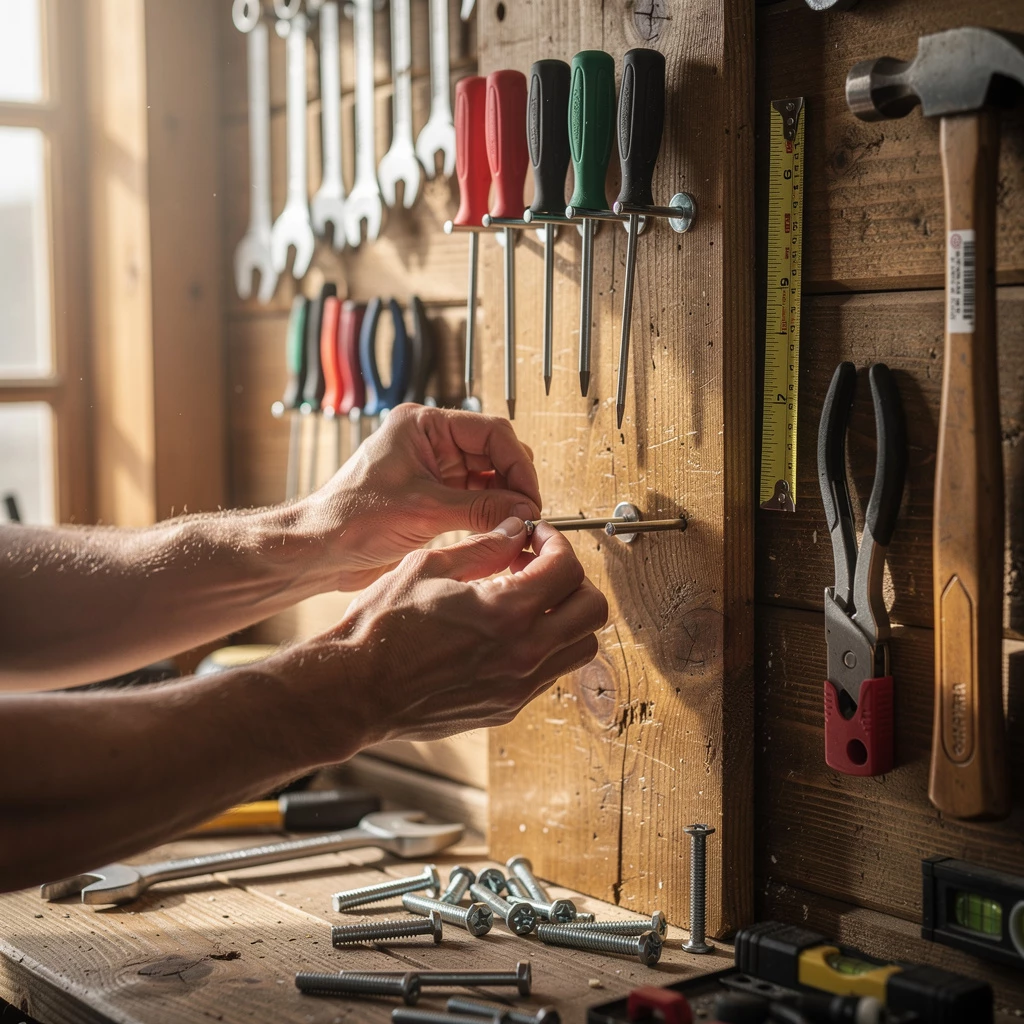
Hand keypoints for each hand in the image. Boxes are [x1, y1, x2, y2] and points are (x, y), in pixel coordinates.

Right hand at [293, 519, 607, 751]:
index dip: (557, 543)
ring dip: (566, 616)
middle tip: (541, 567)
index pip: (568, 568)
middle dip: (574, 579)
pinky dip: (545, 646)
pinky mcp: (507, 708)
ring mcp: (519, 687)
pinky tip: (509, 632)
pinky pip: (551, 673)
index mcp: (506, 612)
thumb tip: (515, 530)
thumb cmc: (381, 629)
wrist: (355, 690)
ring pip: (581, 647)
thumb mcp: (428, 568)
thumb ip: (482, 547)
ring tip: (530, 601)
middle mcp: (523, 653)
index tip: (538, 538)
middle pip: (592, 610)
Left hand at [299, 405, 541, 589]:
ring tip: (517, 526)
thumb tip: (525, 511)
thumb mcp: (425, 511)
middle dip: (514, 482)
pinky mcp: (432, 497)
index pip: (490, 432)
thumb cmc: (352, 518)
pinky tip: (499, 532)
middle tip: (528, 515)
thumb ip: (481, 508)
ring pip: (487, 478)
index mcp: (423, 426)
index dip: (517, 464)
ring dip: (504, 500)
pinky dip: (490, 515)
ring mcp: (432, 470)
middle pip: (493, 453)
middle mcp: (430, 442)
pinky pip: (474, 499)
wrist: (320, 551)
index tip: (530, 497)